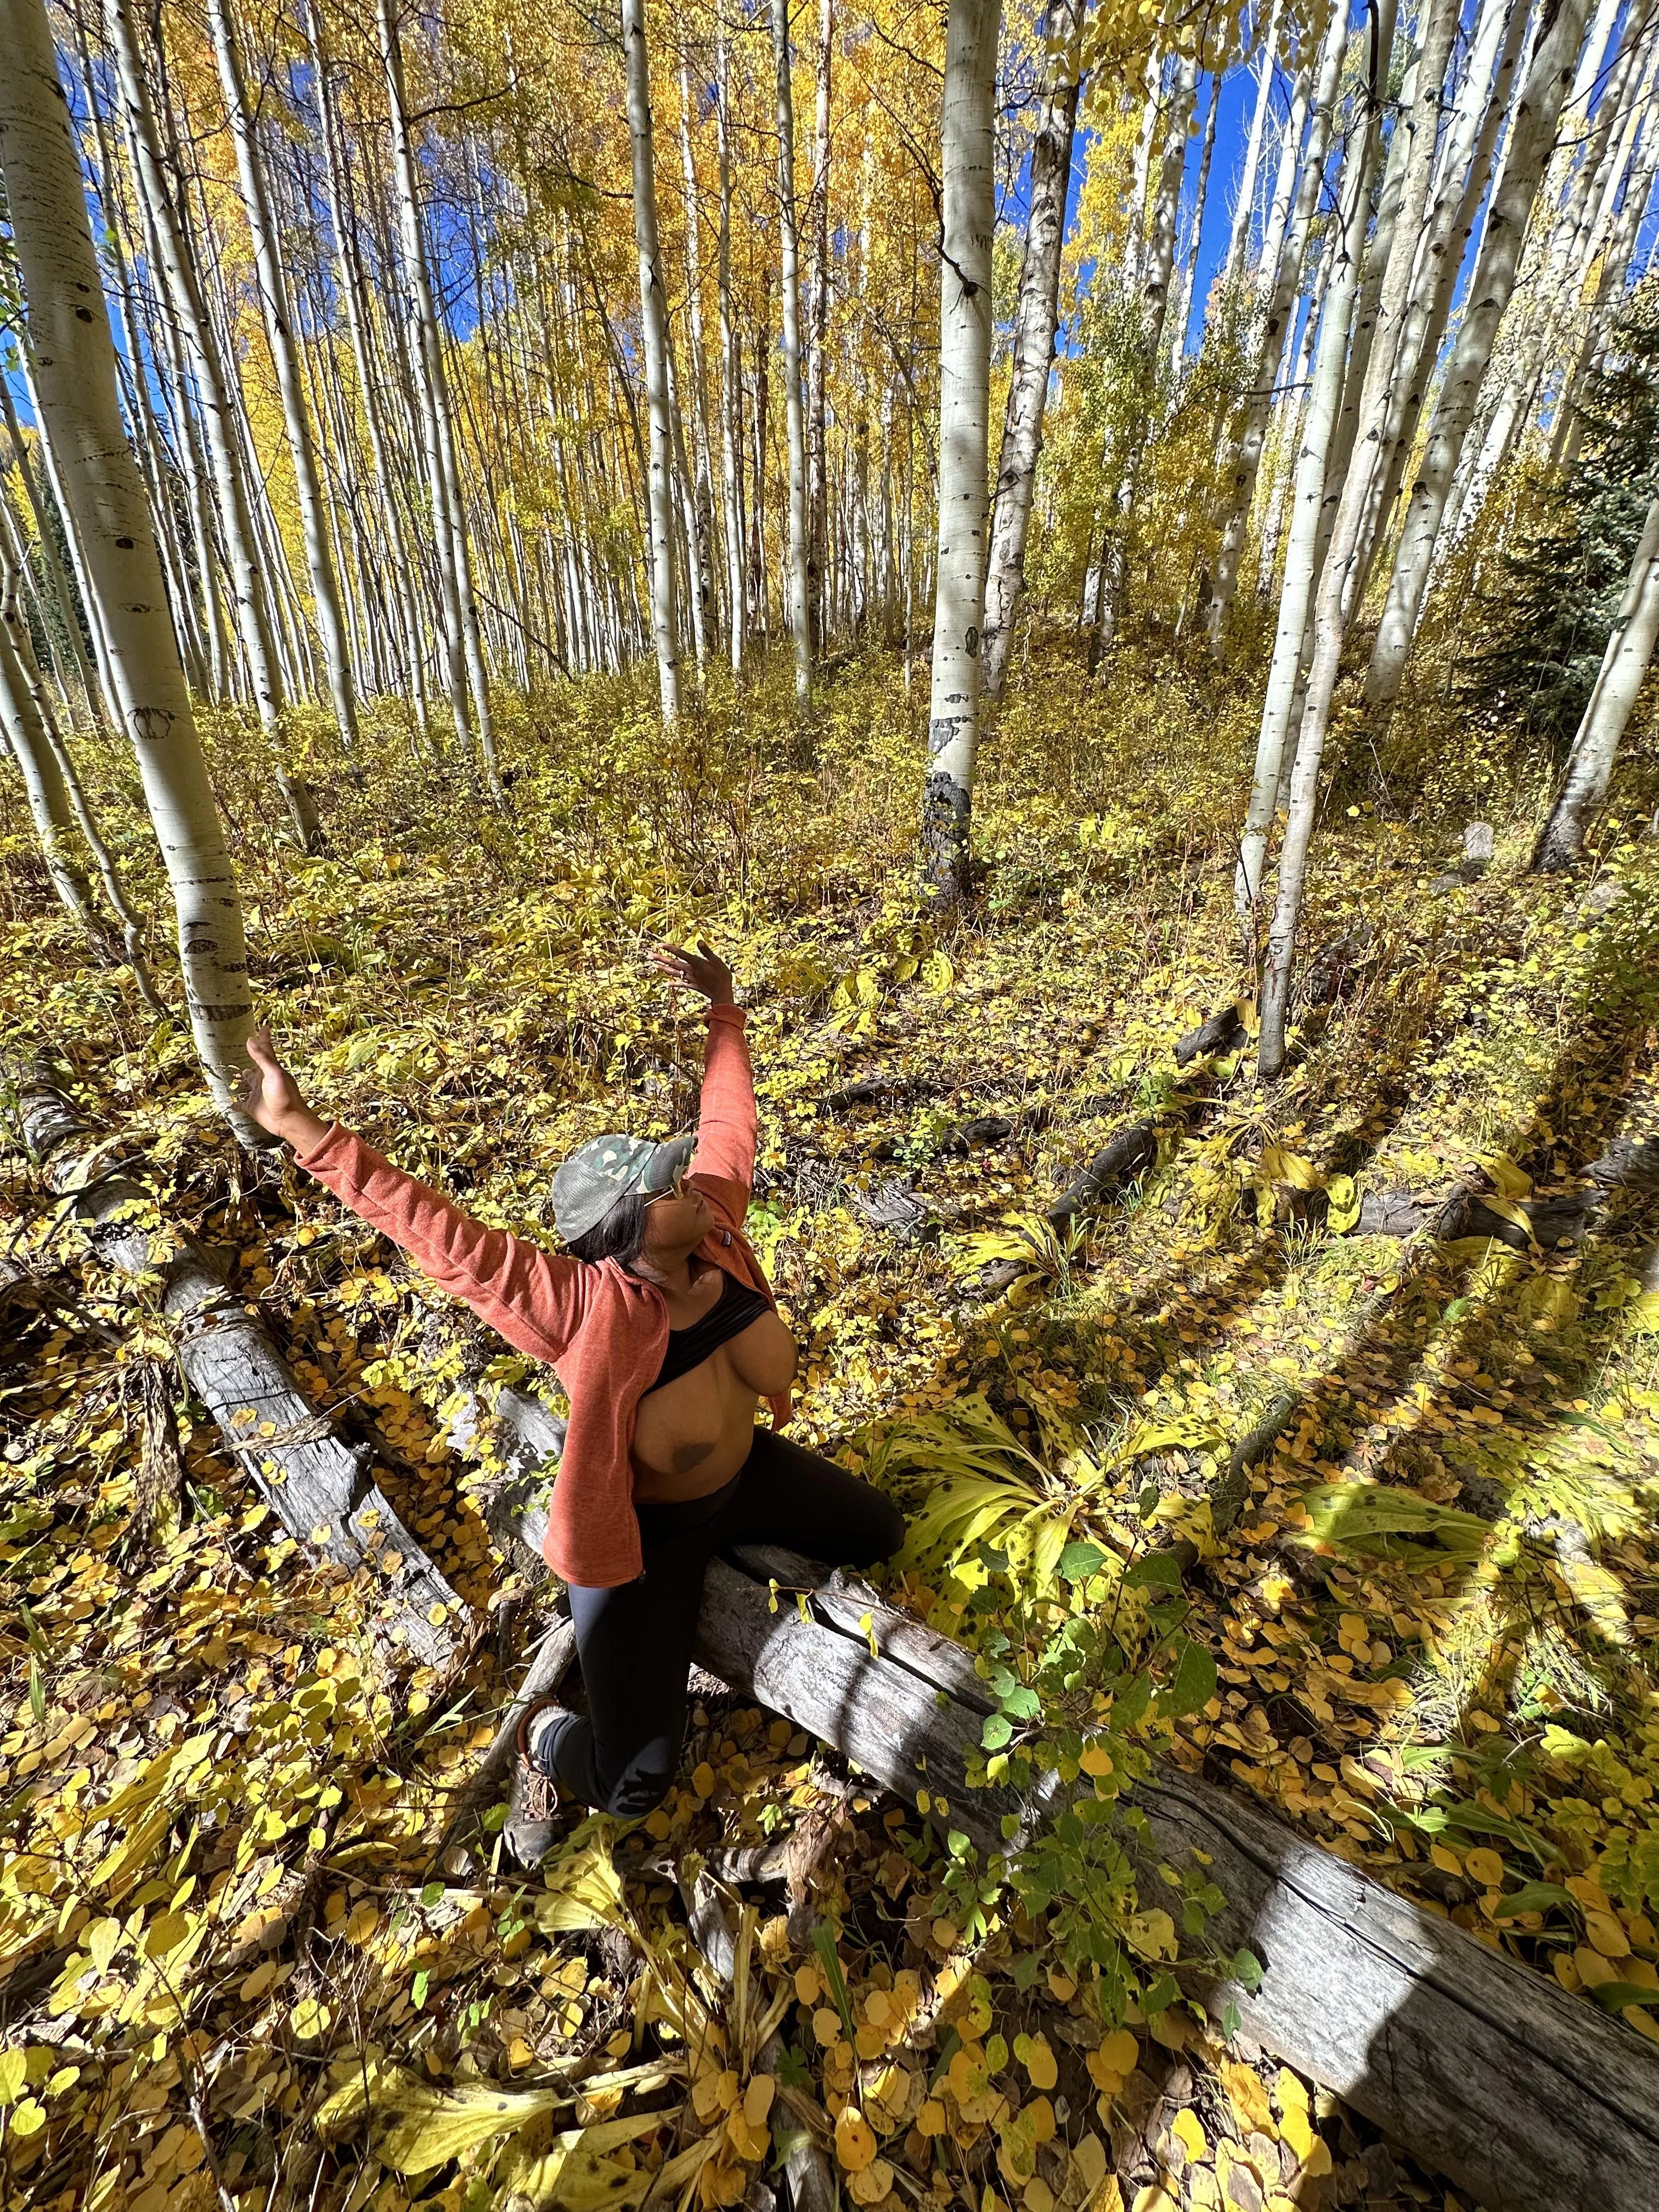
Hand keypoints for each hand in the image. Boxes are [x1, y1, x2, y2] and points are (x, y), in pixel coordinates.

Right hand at [238, 1023, 328, 1151]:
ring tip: (236, 1071)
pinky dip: (235, 1102)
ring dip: (243, 1077)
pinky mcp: (252, 1107)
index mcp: (270, 1069)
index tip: (264, 1026)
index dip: (263, 1038)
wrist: (287, 1121)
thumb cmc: (284, 1096)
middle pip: (256, 1065)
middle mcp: (263, 1079)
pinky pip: (241, 1103)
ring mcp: (257, 1093)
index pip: (266, 1049)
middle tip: (244, 1047)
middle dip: (251, 1056)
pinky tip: (229, 1102)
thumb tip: (250, 1039)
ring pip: (247, 1082)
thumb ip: (262, 1058)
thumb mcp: (274, 1074)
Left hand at [651, 939, 734, 1006]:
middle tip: (650, 955)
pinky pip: (680, 984)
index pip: (680, 953)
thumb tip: (699, 940)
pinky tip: (665, 983)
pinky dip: (673, 984)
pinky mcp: (692, 986)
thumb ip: (706, 951)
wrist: (722, 993)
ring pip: (674, 973)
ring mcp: (690, 979)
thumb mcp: (716, 960)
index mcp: (696, 962)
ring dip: (663, 969)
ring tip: (654, 965)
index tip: (659, 945)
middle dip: (661, 959)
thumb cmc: (722, 976)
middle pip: (673, 963)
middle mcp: (690, 970)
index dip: (669, 948)